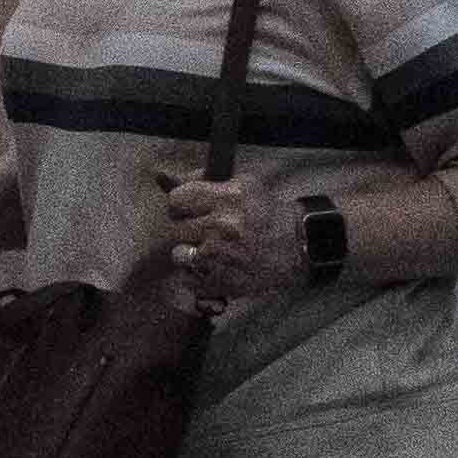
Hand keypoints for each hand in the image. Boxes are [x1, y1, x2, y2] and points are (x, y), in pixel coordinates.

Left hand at [160, 173, 298, 306]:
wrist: (297, 245)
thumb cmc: (267, 212)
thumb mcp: (241, 184)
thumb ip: (200, 179)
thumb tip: (161, 175)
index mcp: (227, 198)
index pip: (176, 199)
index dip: (180, 204)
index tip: (187, 208)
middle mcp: (222, 226)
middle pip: (176, 228)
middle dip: (187, 228)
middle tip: (203, 230)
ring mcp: (221, 257)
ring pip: (179, 255)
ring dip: (188, 253)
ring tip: (206, 250)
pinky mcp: (223, 281)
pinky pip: (189, 280)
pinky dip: (197, 276)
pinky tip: (213, 268)